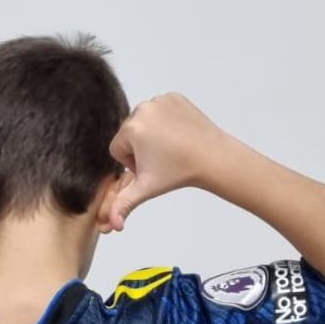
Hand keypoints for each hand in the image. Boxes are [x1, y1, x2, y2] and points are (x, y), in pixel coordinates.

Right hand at [107, 92, 227, 228]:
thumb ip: (124, 205)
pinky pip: (160, 110)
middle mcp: (142, 109)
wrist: (212, 157)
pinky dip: (166, 121)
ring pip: (144, 121)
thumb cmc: (180, 172)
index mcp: (131, 129)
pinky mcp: (174, 97)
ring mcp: (159, 100)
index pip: (117, 149)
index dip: (132, 163)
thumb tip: (112, 226)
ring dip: (152, 134)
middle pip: (130, 134)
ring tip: (170, 147)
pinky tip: (177, 134)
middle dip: (141, 148)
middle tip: (162, 159)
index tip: (151, 167)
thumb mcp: (147, 188)